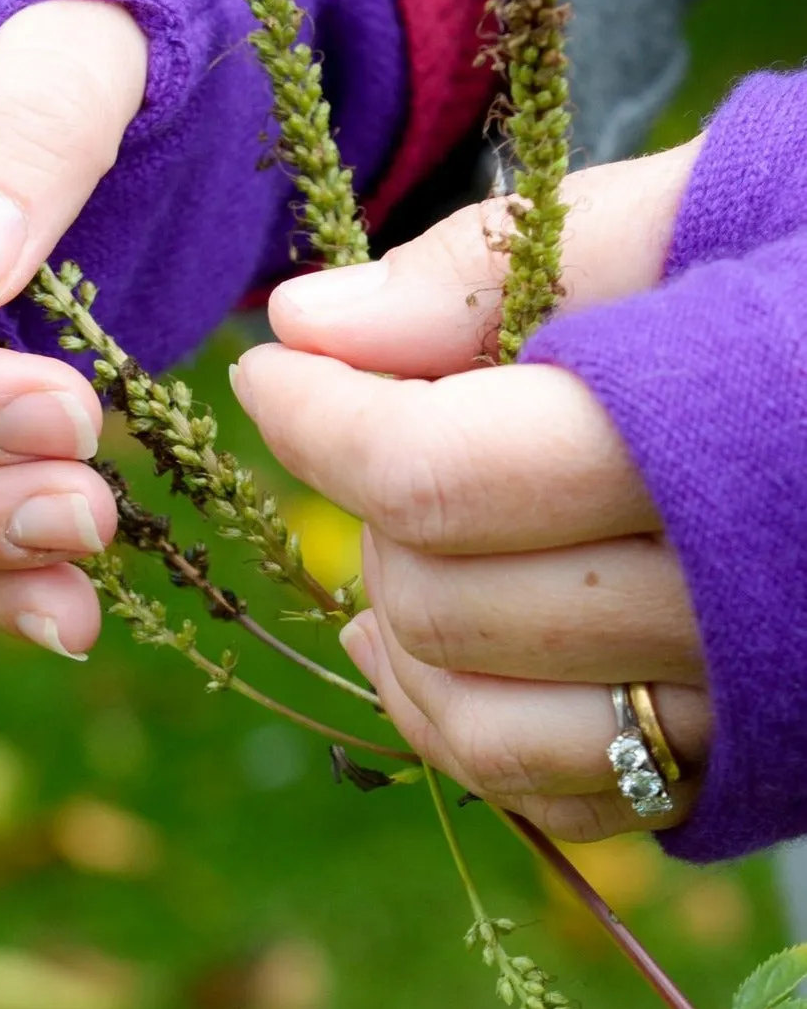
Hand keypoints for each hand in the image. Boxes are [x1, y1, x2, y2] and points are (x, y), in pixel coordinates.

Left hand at [232, 139, 714, 840]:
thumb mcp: (679, 215)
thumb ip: (492, 265)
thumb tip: (302, 319)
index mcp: (728, 437)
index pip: (441, 471)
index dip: (320, 421)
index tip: (266, 369)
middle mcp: (739, 602)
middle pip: (446, 596)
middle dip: (365, 506)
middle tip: (377, 422)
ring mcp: (742, 705)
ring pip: (481, 719)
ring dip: (391, 626)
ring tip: (377, 538)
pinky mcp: (737, 762)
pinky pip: (548, 793)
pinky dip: (450, 723)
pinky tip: (419, 648)